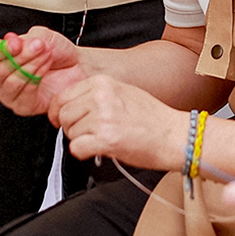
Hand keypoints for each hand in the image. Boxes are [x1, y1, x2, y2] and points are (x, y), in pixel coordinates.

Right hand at [0, 28, 85, 116]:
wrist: (77, 66)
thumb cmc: (58, 52)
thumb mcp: (43, 37)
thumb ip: (26, 39)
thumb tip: (13, 43)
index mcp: (1, 57)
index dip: (2, 49)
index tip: (17, 44)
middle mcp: (1, 77)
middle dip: (23, 56)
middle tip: (40, 47)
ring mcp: (10, 94)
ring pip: (11, 82)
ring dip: (32, 67)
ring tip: (47, 57)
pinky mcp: (23, 106)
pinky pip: (23, 94)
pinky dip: (36, 80)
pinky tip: (45, 70)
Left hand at [54, 74, 178, 166]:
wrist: (174, 135)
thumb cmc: (153, 118)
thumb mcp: (123, 92)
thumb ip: (97, 95)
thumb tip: (72, 105)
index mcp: (103, 83)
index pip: (63, 96)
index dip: (60, 111)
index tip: (63, 119)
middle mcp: (101, 97)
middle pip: (64, 114)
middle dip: (70, 127)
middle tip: (85, 133)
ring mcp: (103, 118)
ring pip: (69, 132)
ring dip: (80, 140)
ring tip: (100, 139)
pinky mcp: (106, 139)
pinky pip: (76, 148)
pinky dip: (83, 153)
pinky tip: (97, 149)